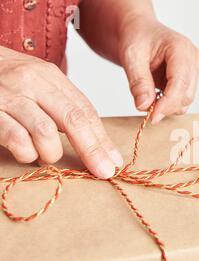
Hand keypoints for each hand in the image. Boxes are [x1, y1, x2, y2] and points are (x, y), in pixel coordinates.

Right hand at [0, 46, 122, 177]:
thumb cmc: (5, 80)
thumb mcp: (38, 84)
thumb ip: (63, 106)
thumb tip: (97, 143)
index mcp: (50, 76)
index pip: (85, 110)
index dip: (102, 139)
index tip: (114, 161)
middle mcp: (31, 82)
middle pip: (73, 119)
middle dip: (92, 149)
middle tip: (103, 171)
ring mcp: (8, 96)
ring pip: (45, 131)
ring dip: (52, 152)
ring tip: (47, 157)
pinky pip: (16, 138)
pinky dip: (27, 152)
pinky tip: (27, 154)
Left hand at [119, 20, 198, 123]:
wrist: (138, 31)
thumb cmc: (136, 37)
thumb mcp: (131, 56)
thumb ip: (138, 82)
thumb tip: (144, 106)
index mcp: (181, 48)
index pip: (180, 83)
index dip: (168, 103)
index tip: (152, 117)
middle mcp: (192, 58)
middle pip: (187, 94)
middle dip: (167, 107)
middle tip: (145, 110)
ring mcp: (193, 69)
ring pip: (186, 100)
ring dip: (168, 106)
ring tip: (148, 99)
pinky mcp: (189, 78)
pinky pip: (183, 99)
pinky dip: (169, 104)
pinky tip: (155, 97)